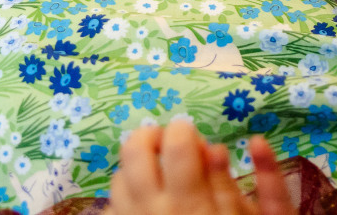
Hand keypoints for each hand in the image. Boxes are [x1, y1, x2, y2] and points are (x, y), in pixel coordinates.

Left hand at [109, 120, 292, 214]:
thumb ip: (227, 185)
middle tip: (165, 141)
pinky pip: (110, 208)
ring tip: (156, 175)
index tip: (190, 131)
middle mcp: (151, 210)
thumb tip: (211, 149)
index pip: (177, 144)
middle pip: (134, 152)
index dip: (182, 129)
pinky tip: (142, 204)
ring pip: (117, 178)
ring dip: (135, 167)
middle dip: (149, 136)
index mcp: (187, 202)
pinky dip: (123, 198)